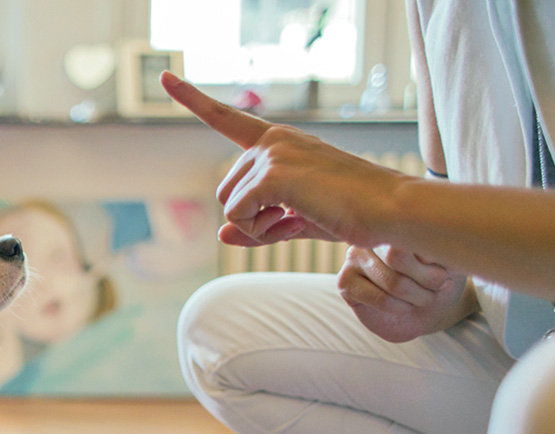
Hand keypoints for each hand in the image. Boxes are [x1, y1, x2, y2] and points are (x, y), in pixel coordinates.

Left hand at [160, 71, 408, 248]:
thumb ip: (256, 225)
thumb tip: (221, 234)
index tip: (164, 78)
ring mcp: (273, 153)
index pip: (227, 119)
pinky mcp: (274, 173)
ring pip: (230, 207)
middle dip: (252, 219)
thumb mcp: (295, 220)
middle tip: (294, 221)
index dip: (193, 99)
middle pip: (225, 192)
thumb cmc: (351, 213)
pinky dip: (262, 232)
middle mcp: (273, 140)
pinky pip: (240, 217)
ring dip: (259, 227)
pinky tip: (296, 223)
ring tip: (299, 220)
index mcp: (279, 142)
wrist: (390, 211)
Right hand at [337, 245, 475, 341]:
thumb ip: (435, 248)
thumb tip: (418, 250)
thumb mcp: (450, 259)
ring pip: (392, 280)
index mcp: (398, 220)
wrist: (429, 311)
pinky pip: (378, 297)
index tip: (446, 269)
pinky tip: (405, 307)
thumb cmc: (439, 280)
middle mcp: (372, 234)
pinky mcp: (345, 282)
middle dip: (427, 279)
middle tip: (438, 286)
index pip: (411, 232)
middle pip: (398, 256)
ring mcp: (354, 257)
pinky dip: (399, 307)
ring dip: (417, 296)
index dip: (432, 257)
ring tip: (424, 298)